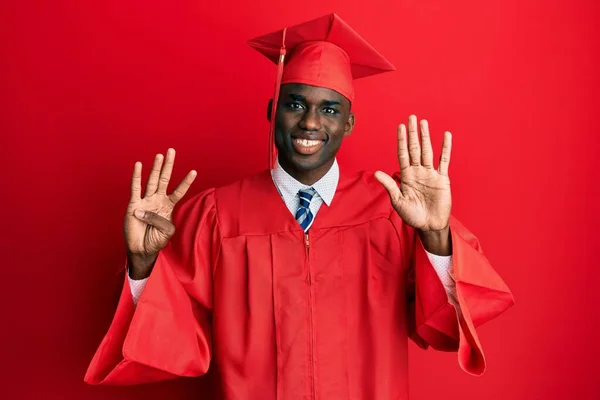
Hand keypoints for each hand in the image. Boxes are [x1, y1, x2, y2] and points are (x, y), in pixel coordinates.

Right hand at [124, 148, 196, 278]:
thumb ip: (161, 220)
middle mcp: (157, 200)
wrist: (142, 249)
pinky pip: (136, 188)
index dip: (186, 182)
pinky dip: (137, 177)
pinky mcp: (134, 204)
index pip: (179, 191)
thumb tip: (145, 210)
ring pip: (152, 180)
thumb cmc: (156, 240)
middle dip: (169, 165)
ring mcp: (146, 201)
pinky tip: (138, 165)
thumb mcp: (167, 231)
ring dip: (156, 168)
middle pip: (165, 179)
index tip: (194, 171)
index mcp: (168, 206)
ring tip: (160, 155)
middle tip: (172, 150)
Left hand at [375, 115, 451, 252]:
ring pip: (428, 151)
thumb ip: (389, 185)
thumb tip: (376, 172)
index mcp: (406, 176)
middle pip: (415, 148)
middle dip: (413, 133)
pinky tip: (445, 136)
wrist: (429, 225)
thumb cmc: (412, 215)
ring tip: (424, 123)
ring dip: (426, 137)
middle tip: (411, 118)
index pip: (403, 154)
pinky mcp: (442, 178)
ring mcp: (430, 174)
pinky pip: (444, 160)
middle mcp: (418, 171)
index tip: (400, 127)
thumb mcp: (398, 201)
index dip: (402, 140)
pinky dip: (445, 148)